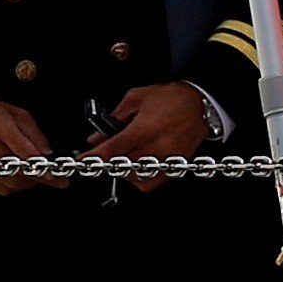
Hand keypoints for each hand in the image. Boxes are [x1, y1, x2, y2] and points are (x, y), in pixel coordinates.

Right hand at [0, 95, 66, 195]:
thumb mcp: (16, 112)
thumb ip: (34, 133)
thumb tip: (47, 153)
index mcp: (0, 126)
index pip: (25, 152)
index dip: (41, 166)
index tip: (55, 175)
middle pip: (17, 171)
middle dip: (38, 178)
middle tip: (53, 179)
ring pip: (8, 183)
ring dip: (27, 183)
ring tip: (36, 176)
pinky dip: (12, 186)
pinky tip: (20, 178)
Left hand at [86, 81, 212, 192]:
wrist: (200, 102)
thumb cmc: (169, 97)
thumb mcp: (137, 98)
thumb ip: (114, 117)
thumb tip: (96, 137)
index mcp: (145, 128)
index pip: (112, 149)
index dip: (94, 156)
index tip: (83, 160)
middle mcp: (156, 147)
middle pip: (121, 165)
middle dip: (110, 160)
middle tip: (107, 152)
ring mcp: (166, 159)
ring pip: (134, 177)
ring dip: (124, 170)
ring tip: (124, 157)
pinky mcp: (174, 166)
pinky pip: (150, 184)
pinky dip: (138, 179)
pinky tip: (136, 166)